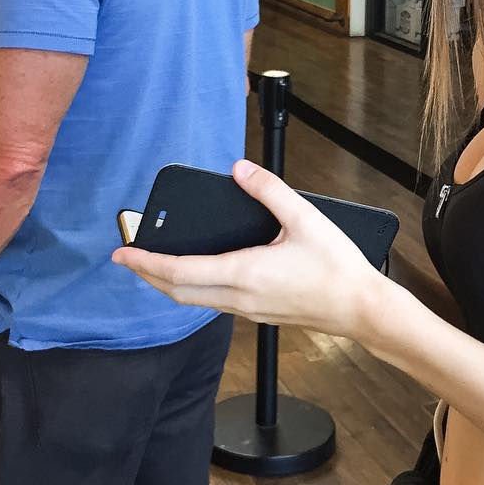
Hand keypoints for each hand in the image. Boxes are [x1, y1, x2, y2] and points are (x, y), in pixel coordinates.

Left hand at [112, 159, 390, 339]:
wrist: (360, 308)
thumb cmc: (337, 268)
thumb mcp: (304, 218)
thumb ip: (269, 190)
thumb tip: (240, 170)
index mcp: (245, 273)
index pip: (181, 271)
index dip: (147, 261)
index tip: (123, 252)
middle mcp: (240, 298)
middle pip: (178, 292)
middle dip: (148, 275)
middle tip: (126, 259)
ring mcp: (249, 311)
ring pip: (195, 301)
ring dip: (169, 285)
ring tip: (154, 267)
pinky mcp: (260, 314)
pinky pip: (214, 304)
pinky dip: (193, 290)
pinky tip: (198, 277)